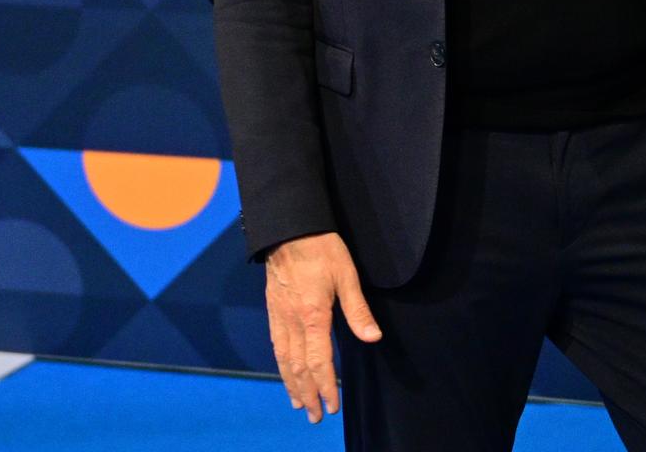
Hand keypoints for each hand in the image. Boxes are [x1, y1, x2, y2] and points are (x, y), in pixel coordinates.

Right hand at [262, 230, 382, 422]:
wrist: (288, 229)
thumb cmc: (321, 249)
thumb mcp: (346, 275)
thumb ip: (358, 310)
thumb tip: (373, 337)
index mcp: (313, 316)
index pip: (319, 362)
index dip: (326, 386)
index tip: (333, 405)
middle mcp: (292, 321)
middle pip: (298, 367)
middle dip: (308, 394)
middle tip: (315, 416)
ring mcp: (279, 316)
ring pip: (284, 359)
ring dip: (292, 384)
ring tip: (299, 403)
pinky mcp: (273, 309)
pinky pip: (275, 345)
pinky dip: (281, 365)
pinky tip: (286, 370)